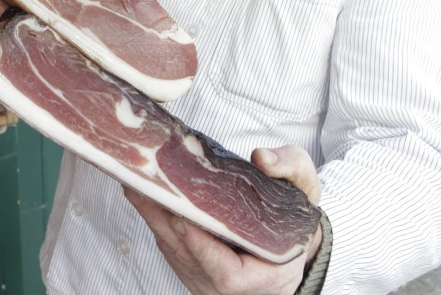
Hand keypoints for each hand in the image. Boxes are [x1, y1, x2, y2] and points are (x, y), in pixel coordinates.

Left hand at [123, 145, 322, 294]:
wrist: (290, 243)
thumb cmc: (296, 218)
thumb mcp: (306, 189)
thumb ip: (291, 168)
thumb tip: (262, 158)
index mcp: (260, 276)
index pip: (224, 272)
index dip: (202, 248)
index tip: (184, 221)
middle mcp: (225, 285)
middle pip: (186, 255)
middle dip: (163, 218)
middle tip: (144, 183)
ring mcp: (202, 279)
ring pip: (170, 247)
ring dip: (151, 212)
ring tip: (134, 178)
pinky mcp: (187, 265)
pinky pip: (166, 241)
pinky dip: (154, 214)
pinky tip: (140, 187)